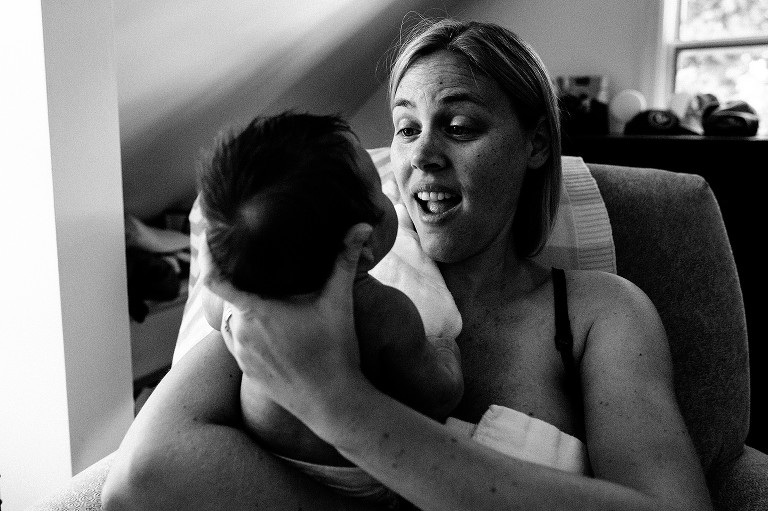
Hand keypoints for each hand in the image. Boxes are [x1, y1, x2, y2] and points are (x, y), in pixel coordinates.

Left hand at [201, 223, 372, 419]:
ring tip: (260, 291)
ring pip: (232, 319)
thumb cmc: (336, 352)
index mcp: (255, 312)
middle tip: (251, 262)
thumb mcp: (339, 302)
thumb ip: (345, 260)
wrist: (334, 403)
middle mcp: (240, 333)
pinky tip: (268, 324)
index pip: (214, 279)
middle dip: (239, 280)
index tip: (207, 237)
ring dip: (243, 306)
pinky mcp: (246, 371)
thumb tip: (362, 226)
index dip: (206, 256)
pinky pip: (237, 341)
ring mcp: (240, 354)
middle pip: (228, 296)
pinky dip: (246, 328)